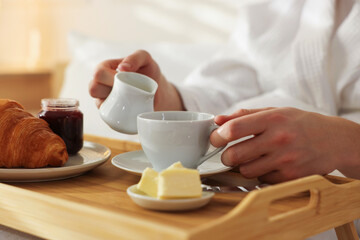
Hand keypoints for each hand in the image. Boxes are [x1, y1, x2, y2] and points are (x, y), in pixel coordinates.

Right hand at [89, 50, 184, 109]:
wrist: (158, 90)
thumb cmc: (148, 71)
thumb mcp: (145, 59)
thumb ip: (135, 58)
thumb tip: (122, 68)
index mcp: (104, 68)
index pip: (98, 73)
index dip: (111, 78)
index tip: (127, 80)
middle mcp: (101, 84)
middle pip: (93, 89)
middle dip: (111, 90)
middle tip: (129, 90)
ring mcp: (104, 99)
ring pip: (99, 104)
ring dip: (115, 104)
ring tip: (130, 99)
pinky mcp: (110, 113)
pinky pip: (108, 117)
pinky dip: (118, 116)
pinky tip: (129, 112)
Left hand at [210, 107, 359, 182]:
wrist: (334, 140)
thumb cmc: (300, 123)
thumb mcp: (275, 112)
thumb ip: (244, 115)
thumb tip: (218, 120)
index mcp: (272, 119)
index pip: (234, 129)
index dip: (218, 136)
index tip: (216, 139)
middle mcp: (279, 139)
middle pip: (235, 155)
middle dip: (226, 156)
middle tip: (229, 153)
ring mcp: (286, 160)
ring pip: (246, 171)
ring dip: (243, 166)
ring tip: (253, 158)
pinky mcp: (291, 177)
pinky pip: (262, 180)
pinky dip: (261, 174)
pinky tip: (269, 165)